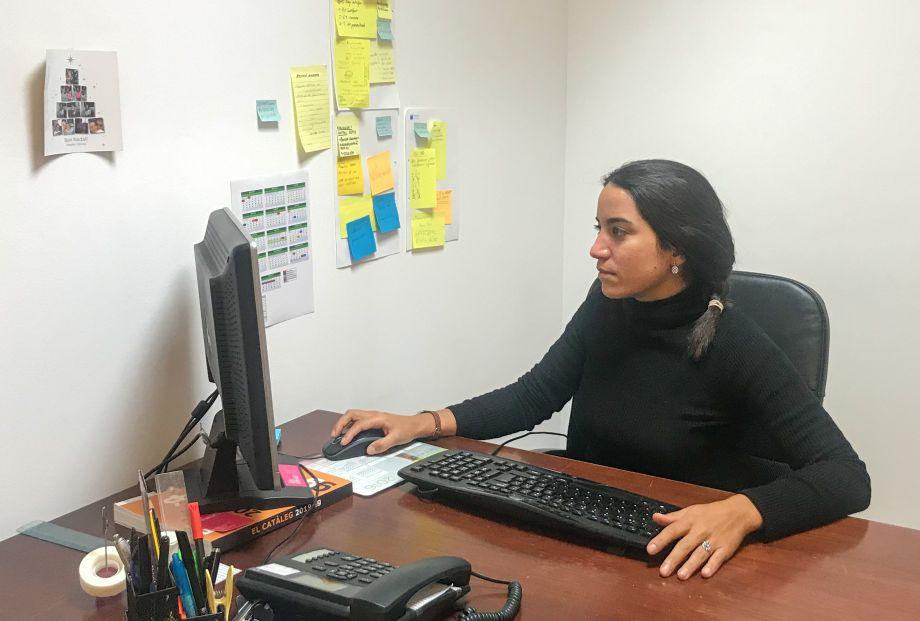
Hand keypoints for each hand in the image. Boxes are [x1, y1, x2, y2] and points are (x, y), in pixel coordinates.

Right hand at [331, 409, 432, 454]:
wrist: (414, 425)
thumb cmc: (406, 429)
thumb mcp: (396, 439)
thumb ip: (382, 444)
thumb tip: (369, 449)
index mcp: (378, 418)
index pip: (359, 424)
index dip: (350, 434)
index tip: (344, 443)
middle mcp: (373, 415)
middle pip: (351, 414)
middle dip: (340, 424)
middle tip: (334, 436)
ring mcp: (372, 416)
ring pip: (353, 415)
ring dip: (344, 423)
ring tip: (338, 435)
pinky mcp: (373, 420)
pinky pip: (357, 419)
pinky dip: (349, 425)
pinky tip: (348, 434)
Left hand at [646, 494, 762, 579]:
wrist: (738, 513)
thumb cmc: (711, 512)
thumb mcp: (691, 511)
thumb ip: (672, 517)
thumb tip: (655, 517)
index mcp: (690, 521)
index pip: (672, 530)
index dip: (661, 540)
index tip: (650, 549)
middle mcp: (701, 531)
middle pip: (685, 545)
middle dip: (674, 559)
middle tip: (663, 571)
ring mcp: (714, 540)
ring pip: (701, 554)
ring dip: (691, 565)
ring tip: (681, 576)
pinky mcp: (726, 549)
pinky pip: (718, 558)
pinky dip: (712, 566)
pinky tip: (705, 574)